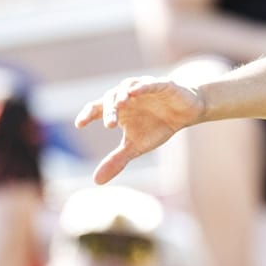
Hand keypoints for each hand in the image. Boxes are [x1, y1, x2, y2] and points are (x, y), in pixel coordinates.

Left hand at [75, 76, 202, 183]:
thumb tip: (96, 181)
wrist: (185, 112)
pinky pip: (149, 83)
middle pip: (111, 98)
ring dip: (122, 95)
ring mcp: (143, 89)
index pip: (97, 108)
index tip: (79, 124)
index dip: (88, 114)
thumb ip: (116, 160)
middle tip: (110, 126)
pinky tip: (135, 91)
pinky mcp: (161, 85)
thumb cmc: (157, 126)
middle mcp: (127, 96)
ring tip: (121, 104)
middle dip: (110, 111)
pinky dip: (142, 86)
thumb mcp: (135, 146)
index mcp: (118, 109)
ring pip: (127, 87)